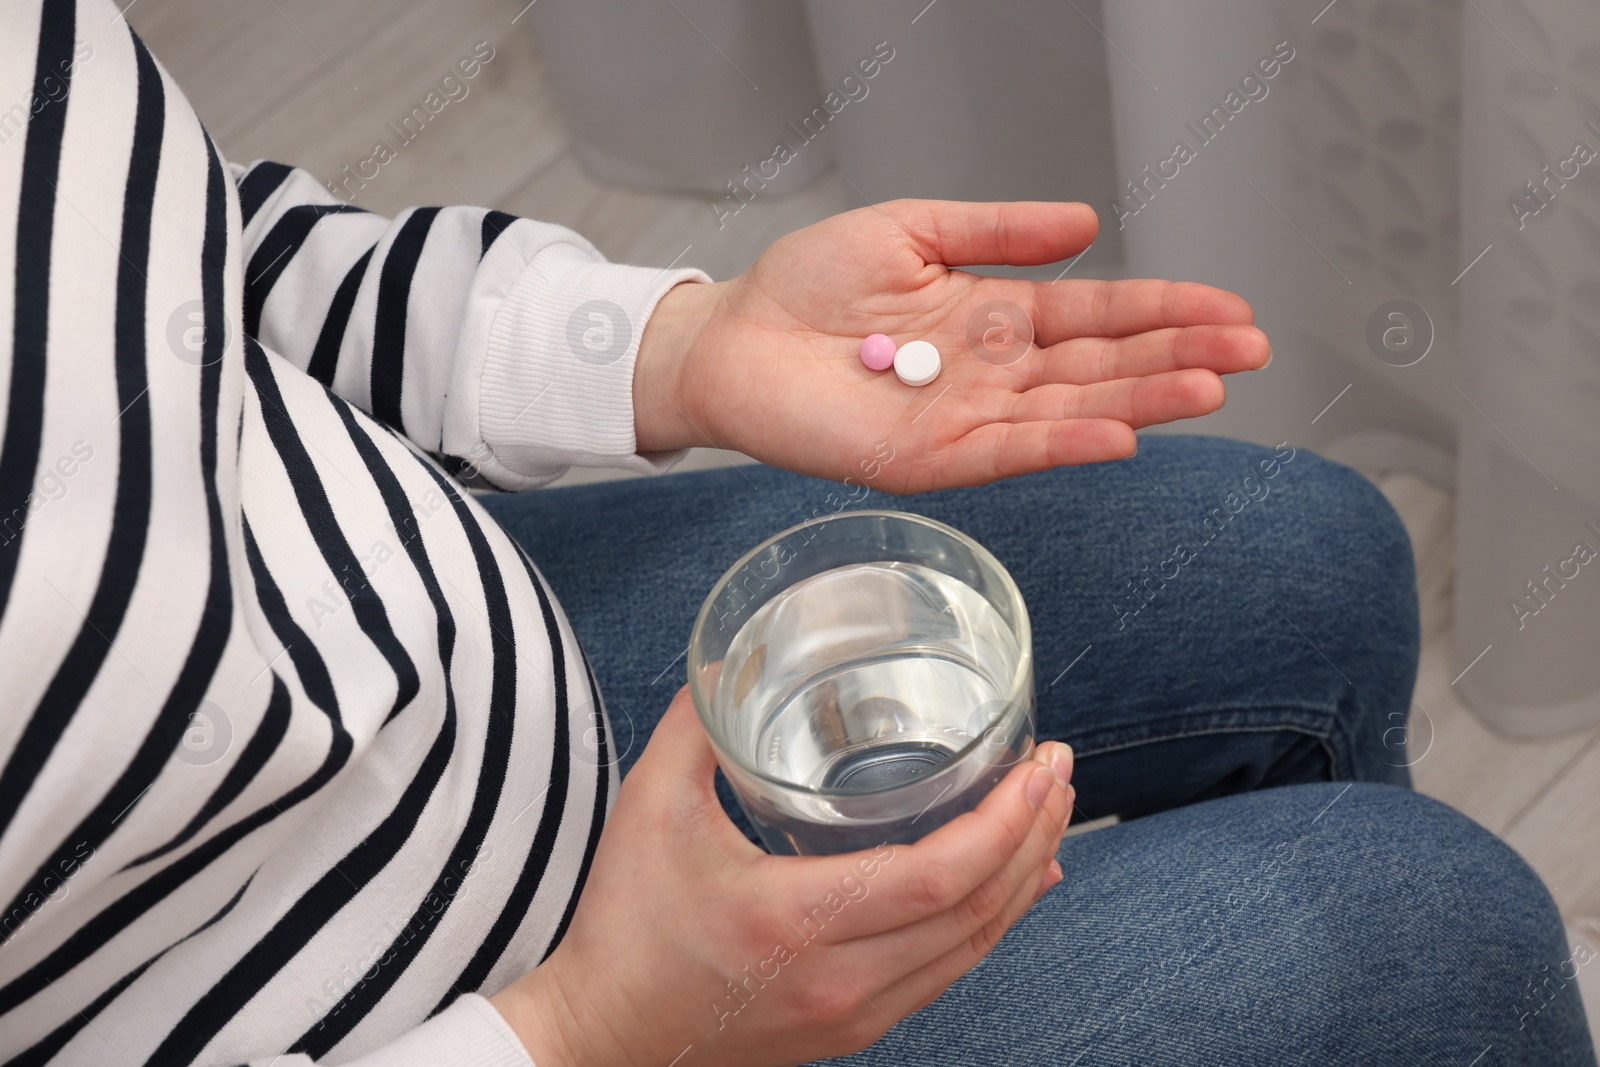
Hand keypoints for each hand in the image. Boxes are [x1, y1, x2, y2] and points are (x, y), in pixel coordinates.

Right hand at [489, 686, 1075, 1066]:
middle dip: (1034, 835)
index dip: (1007, 820)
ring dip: (1023, 879)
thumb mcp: (647, 809)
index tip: (1039, 766)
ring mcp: (852, 1013)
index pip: (940, 876)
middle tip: (1057, 771)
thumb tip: (732, 658)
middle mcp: (841, 978)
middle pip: (978, 910)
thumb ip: (695, 726)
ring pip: (973, 948)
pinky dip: (990, 923)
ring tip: (1048, 815)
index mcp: (796, 918)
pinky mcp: (851, 1028)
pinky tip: (1013, 887)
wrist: (597, 1041)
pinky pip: (947, 974)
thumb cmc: (622, 930)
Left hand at [634, 200, 1269, 493]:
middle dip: (1176, 358)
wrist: (734, 336)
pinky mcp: (926, 458)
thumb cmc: (808, 285)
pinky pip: (1006, 454)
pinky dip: (1062, 446)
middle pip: (1100, 367)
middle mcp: (993, 373)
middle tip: (1250, 351)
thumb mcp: (912, 229)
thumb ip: (997, 231)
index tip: (1233, 310)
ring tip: (1210, 388)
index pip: (1097, 315)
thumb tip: (1087, 222)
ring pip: (1069, 411)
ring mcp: (965, 419)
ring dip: (1140, 402)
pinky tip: (1118, 436)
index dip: (1165, 311)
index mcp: (995, 315)